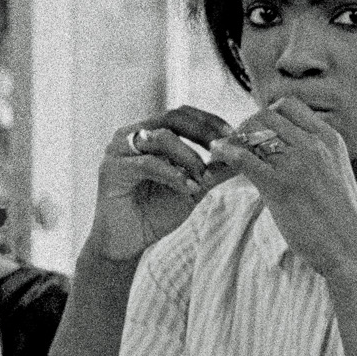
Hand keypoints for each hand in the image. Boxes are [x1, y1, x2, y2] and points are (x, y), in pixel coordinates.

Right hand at [95, 106, 234, 259]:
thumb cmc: (157, 212)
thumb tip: (244, 156)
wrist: (128, 241)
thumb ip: (214, 171)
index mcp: (149, 133)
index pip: (181, 114)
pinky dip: (173, 174)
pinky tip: (189, 187)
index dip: (209, 121)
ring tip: (203, 178)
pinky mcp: (112, 169)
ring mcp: (119, 149)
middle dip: (203, 133)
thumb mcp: (193, 188)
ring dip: (189, 156)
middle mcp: (131, 135)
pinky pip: (148, 163)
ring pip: (161, 137)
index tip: (233, 135)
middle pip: (171, 118)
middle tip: (224, 149)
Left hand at [207, 97, 356, 279]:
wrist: (351, 250)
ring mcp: (298, 163)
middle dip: (246, 127)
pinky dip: (224, 153)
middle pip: (265, 115)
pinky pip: (242, 157)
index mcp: (330, 139)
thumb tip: (286, 148)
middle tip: (237, 147)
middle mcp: (315, 145)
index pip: (289, 105)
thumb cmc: (342, 220)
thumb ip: (315, 155)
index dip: (267, 115)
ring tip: (224, 156)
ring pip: (252, 132)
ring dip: (233, 141)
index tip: (258, 135)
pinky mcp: (280, 185)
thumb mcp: (336, 174)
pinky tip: (217, 157)